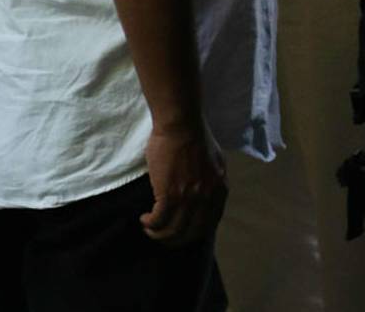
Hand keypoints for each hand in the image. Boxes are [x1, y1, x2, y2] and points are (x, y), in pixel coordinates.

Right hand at [140, 119, 227, 246]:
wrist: (181, 125)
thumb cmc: (195, 135)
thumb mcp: (215, 161)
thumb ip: (212, 180)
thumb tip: (205, 190)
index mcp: (220, 191)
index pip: (209, 224)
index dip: (193, 232)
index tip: (181, 232)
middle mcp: (207, 199)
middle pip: (192, 232)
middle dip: (176, 239)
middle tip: (163, 237)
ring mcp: (189, 198)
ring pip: (173, 230)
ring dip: (159, 234)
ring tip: (150, 229)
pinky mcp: (169, 194)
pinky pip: (159, 219)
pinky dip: (151, 223)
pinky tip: (144, 219)